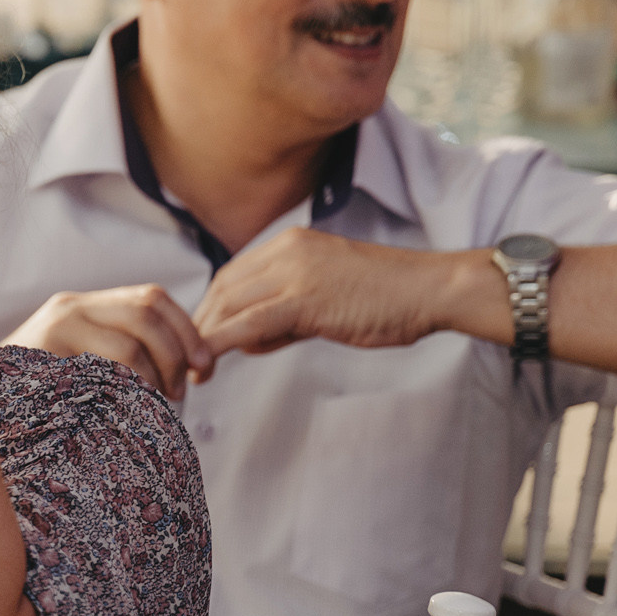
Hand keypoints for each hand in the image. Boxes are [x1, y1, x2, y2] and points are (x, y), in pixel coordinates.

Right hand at [6, 284, 210, 400]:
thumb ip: (121, 351)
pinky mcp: (45, 357)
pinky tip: (129, 410)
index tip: (203, 367)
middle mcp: (72, 307)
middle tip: (181, 391)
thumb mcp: (82, 363)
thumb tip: (186, 366)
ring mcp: (55, 328)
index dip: (188, 330)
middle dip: (178, 353)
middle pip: (148, 311)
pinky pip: (103, 371)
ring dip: (156, 378)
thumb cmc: (39, 397)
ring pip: (130, 344)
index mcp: (85, 305)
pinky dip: (128, 392)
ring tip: (156, 404)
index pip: (151, 297)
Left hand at [194, 228, 470, 359]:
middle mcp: (286, 250)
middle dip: (200, 327)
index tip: (198, 341)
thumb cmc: (386, 297)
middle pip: (223, 288)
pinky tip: (207, 363)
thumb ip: (286, 314)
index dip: (210, 310)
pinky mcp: (306, 299)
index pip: (232, 276)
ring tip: (196, 371)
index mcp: (290, 244)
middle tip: (189, 362)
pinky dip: (221, 343)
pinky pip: (249, 322)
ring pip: (230, 304)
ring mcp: (295, 272)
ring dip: (205, 339)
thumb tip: (249, 339)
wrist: (428, 290)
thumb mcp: (325, 297)